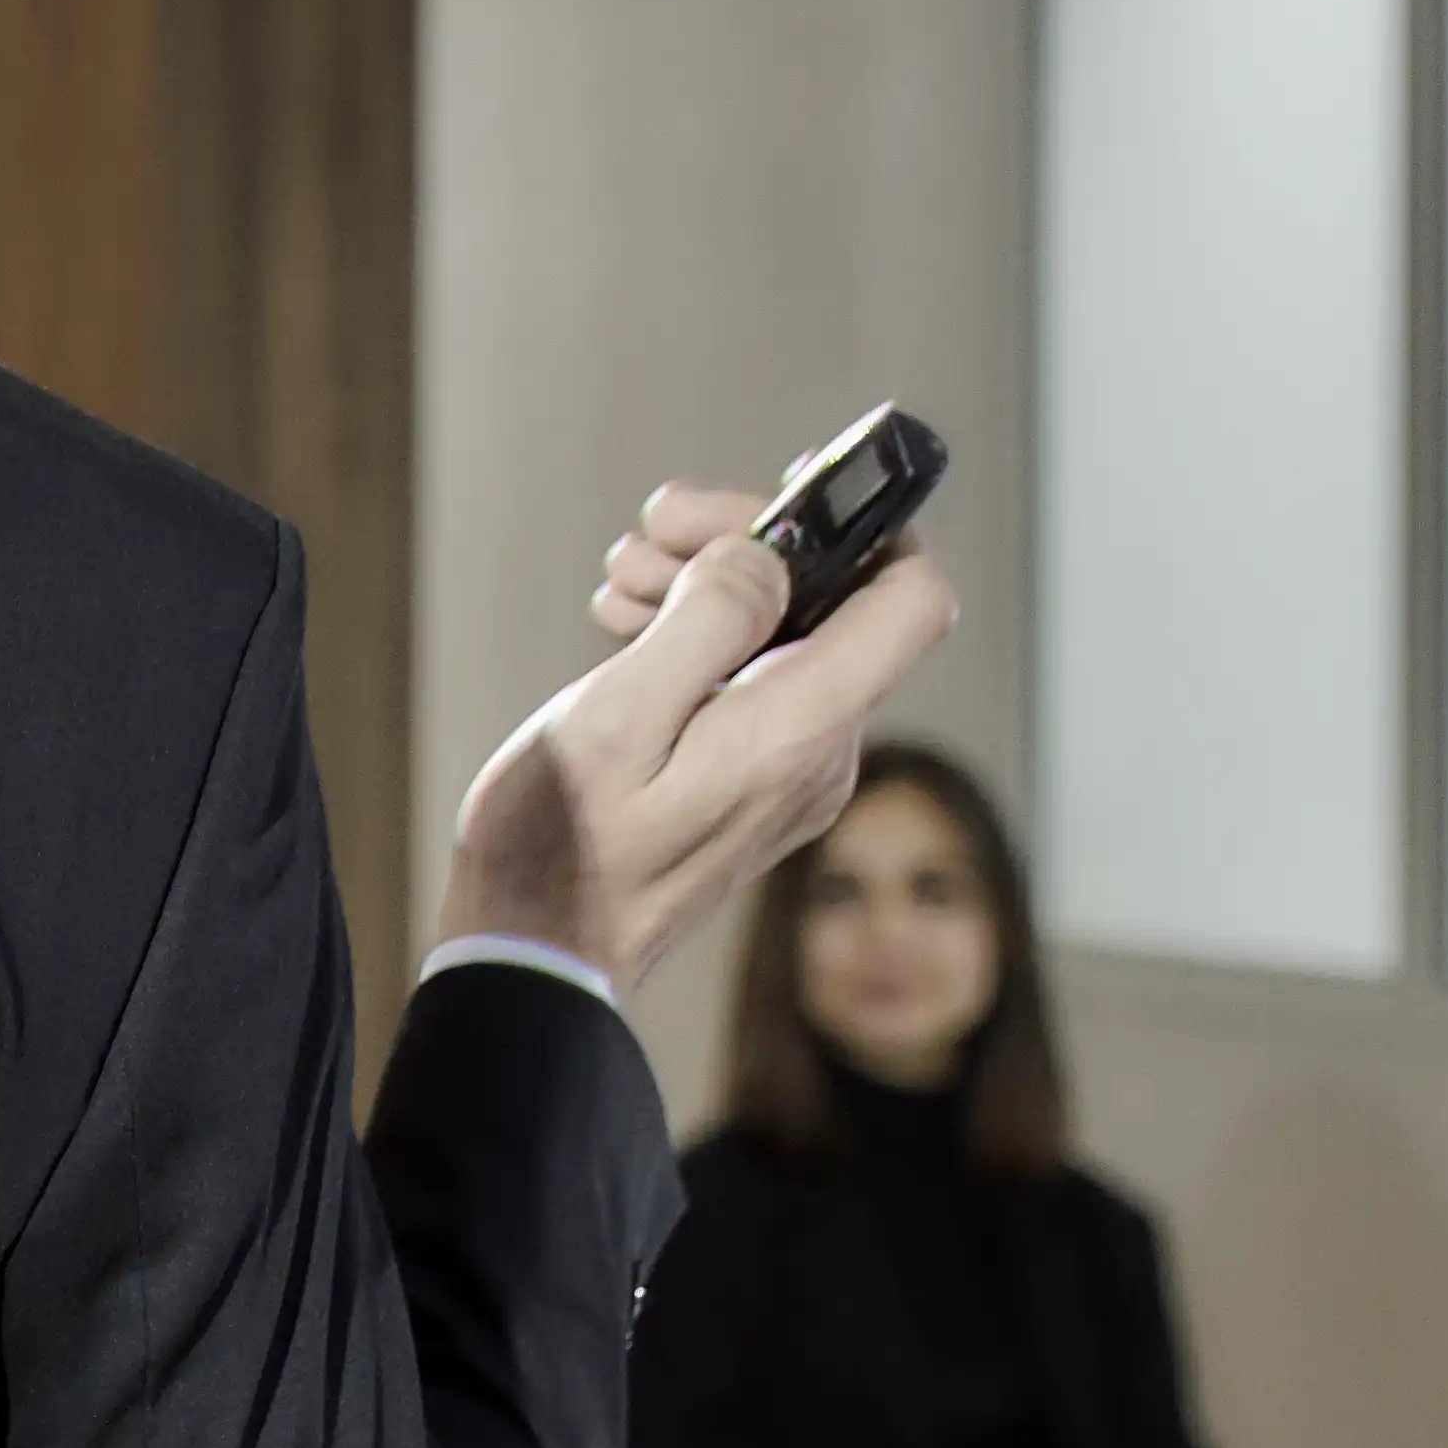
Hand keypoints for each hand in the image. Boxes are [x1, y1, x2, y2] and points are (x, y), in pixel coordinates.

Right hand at [441, 481, 961, 990]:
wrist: (537, 958)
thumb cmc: (560, 848)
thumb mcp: (615, 718)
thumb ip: (705, 623)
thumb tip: (764, 556)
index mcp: (799, 731)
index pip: (909, 598)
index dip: (867, 523)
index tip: (785, 489)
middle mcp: (819, 752)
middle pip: (836, 602)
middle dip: (746, 545)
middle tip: (648, 532)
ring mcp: (792, 771)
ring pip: (790, 634)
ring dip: (711, 586)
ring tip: (620, 584)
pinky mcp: (756, 782)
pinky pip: (758, 678)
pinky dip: (702, 636)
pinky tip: (630, 628)